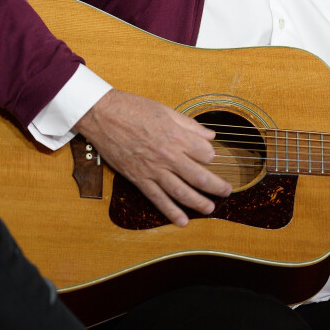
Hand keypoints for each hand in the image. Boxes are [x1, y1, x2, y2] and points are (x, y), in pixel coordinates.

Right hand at [74, 90, 231, 225]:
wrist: (103, 115)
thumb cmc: (134, 108)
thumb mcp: (166, 111)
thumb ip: (189, 125)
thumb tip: (210, 134)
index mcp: (177, 137)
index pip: (205, 153)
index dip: (211, 156)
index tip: (211, 156)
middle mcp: (168, 156)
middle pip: (199, 177)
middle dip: (216, 186)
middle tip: (226, 192)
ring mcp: (153, 170)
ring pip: (182, 192)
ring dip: (199, 203)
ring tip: (210, 209)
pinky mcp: (139, 179)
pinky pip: (158, 199)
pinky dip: (171, 212)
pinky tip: (182, 221)